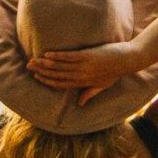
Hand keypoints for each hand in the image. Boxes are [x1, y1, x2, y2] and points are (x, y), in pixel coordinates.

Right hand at [27, 40, 142, 102]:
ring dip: (46, 63)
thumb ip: (90, 93)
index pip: (62, 84)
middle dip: (42, 71)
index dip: (48, 81)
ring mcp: (84, 66)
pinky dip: (58, 56)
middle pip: (58, 75)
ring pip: (60, 66)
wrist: (129, 60)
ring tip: (34, 60)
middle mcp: (82, 76)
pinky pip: (69, 57)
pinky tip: (48, 54)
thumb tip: (79, 104)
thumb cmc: (116, 72)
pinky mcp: (87, 56)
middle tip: (29, 67)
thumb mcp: (103, 86)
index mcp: (84, 83)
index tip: (37, 77)